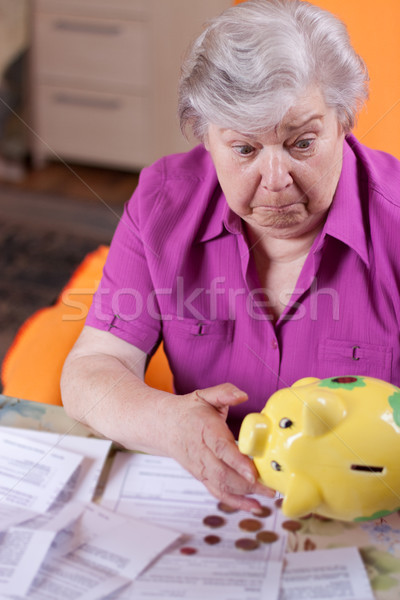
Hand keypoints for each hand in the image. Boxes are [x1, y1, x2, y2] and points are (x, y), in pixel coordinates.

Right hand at [164, 382, 274, 512]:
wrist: (164, 425)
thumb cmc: (188, 411)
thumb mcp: (204, 396)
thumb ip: (224, 393)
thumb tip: (242, 395)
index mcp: (205, 431)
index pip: (221, 449)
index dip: (237, 462)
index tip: (253, 472)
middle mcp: (202, 453)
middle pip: (223, 474)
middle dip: (248, 484)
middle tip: (271, 487)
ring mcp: (201, 468)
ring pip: (222, 486)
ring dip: (246, 494)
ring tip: (268, 496)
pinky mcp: (202, 477)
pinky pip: (218, 493)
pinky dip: (236, 502)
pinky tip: (254, 506)